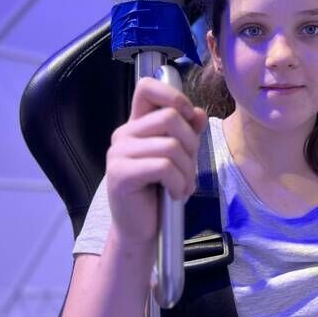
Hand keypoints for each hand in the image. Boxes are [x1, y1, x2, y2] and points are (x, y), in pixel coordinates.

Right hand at [105, 77, 208, 246]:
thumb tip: (199, 114)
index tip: (188, 118)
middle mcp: (124, 134)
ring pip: (170, 145)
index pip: (147, 87)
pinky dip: (178, 182)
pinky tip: (175, 193)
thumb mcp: (180, 156)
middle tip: (189, 167)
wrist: (140, 229)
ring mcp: (118, 153)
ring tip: (182, 186)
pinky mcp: (120, 174)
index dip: (173, 96)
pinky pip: (163, 166)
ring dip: (187, 170)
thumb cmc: (160, 190)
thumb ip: (188, 132)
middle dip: (191, 144)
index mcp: (137, 124)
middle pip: (170, 117)